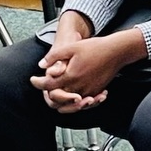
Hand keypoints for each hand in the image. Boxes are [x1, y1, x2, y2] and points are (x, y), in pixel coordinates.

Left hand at [30, 27, 146, 99]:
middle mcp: (79, 86)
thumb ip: (54, 56)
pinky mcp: (97, 91)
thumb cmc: (96, 47)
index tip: (34, 79)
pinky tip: (74, 94)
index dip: (37, 82)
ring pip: (70, 104)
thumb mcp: (71, 47)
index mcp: (70, 76)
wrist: (117, 51)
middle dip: (48, 94)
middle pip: (57, 98)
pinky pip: (83, 102)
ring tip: (57, 94)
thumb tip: (42, 64)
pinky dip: (76, 101)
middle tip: (45, 86)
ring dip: (62, 101)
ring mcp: (89, 90)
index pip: (48, 85)